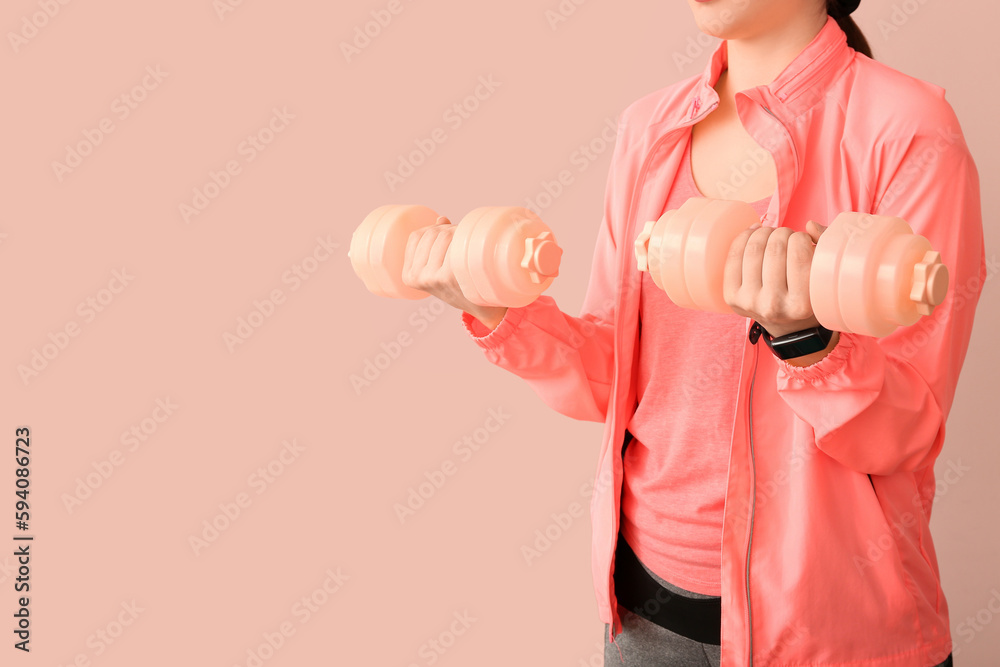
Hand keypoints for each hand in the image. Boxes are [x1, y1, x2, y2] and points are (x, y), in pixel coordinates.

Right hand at [401, 219, 507, 329]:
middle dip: (450, 229)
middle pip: (432, 233)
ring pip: (444, 235)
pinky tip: (474, 248)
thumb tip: (441, 219)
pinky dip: (466, 239)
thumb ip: (436, 244)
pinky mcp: (449, 276)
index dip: (434, 228)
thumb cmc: (464, 285)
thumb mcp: (441, 269)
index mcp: (409, 276)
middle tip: (465, 239)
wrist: (485, 308)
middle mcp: (418, 277)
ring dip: (460, 232)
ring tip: (470, 244)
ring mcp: (433, 277)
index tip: (449, 235)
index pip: (416, 236)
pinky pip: (454, 243)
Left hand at [722, 220, 827, 337]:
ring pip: (753, 249)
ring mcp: (749, 302)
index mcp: (801, 305)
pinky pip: (733, 257)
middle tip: (786, 235)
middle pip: (775, 249)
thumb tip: (810, 225)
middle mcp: (773, 306)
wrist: (786, 325)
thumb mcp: (824, 277)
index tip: (803, 239)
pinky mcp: (731, 297)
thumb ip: (827, 247)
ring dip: (763, 232)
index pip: (799, 254)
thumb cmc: (808, 294)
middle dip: (782, 232)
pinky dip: (743, 238)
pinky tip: (753, 233)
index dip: (800, 237)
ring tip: (771, 234)